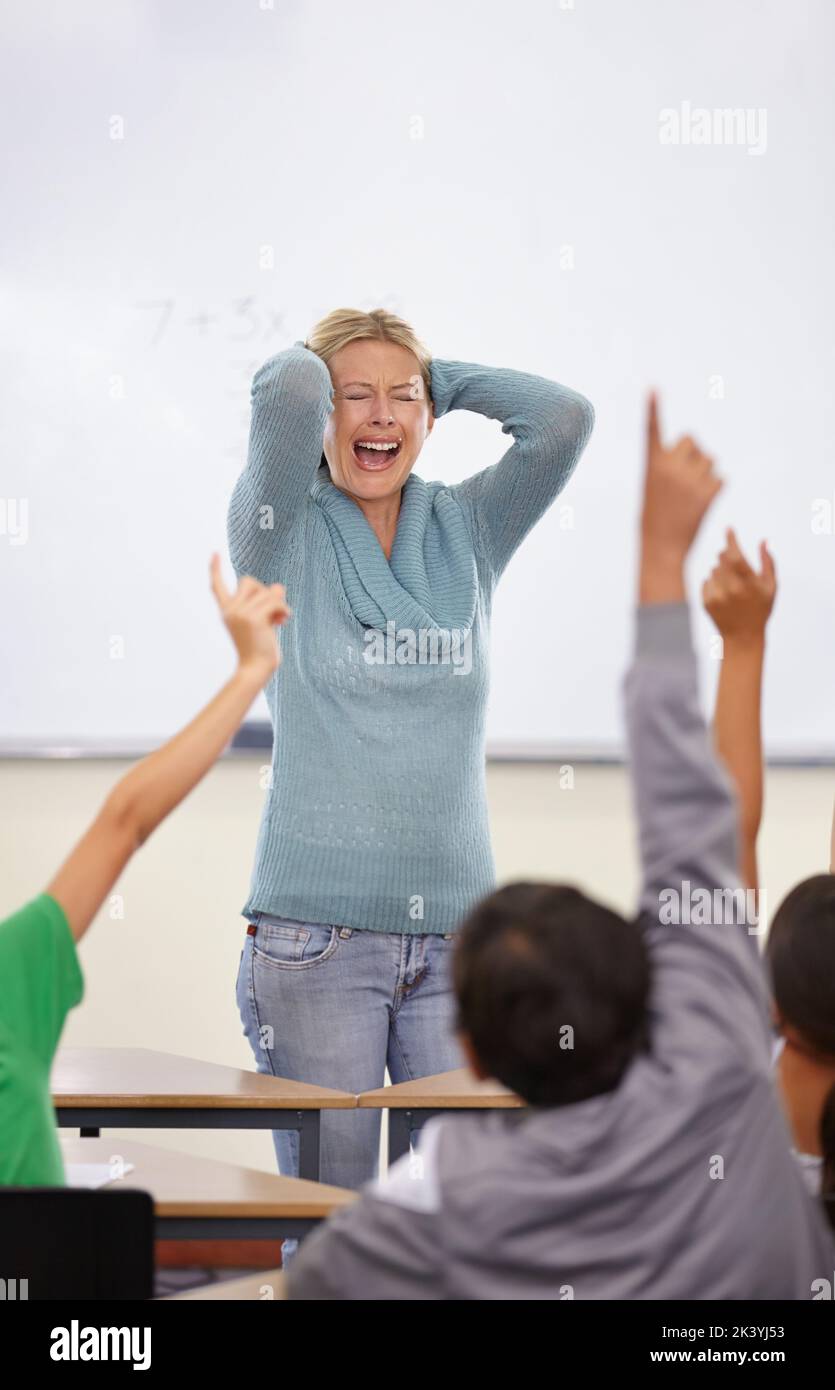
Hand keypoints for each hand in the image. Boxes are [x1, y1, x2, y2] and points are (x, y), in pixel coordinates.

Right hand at [209, 554, 290, 679]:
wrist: (255, 669)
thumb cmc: (260, 649)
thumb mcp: (263, 621)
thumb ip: (267, 602)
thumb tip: (278, 586)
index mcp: (227, 611)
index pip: (217, 586)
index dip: (216, 569)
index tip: (215, 553)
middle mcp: (230, 610)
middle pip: (249, 581)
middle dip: (264, 592)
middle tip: (272, 612)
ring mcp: (240, 614)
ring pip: (265, 592)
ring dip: (277, 604)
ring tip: (279, 620)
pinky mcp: (253, 618)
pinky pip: (275, 602)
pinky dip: (283, 611)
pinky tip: (283, 622)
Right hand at [641, 393, 722, 561]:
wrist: (661, 548)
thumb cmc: (654, 520)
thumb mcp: (653, 489)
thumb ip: (669, 468)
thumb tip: (700, 456)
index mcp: (652, 465)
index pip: (652, 431)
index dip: (653, 409)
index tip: (652, 388)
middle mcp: (670, 467)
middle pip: (692, 440)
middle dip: (693, 453)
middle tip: (685, 476)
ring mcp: (690, 479)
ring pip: (710, 460)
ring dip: (705, 472)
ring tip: (691, 495)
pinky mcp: (708, 492)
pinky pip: (720, 479)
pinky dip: (714, 489)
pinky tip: (701, 504)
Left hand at [702, 529, 776, 642]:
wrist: (742, 637)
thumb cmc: (760, 609)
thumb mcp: (771, 587)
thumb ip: (768, 563)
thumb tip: (763, 541)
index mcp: (750, 584)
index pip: (735, 556)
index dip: (731, 540)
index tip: (728, 529)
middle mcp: (732, 590)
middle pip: (722, 559)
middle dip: (727, 557)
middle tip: (735, 565)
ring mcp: (718, 596)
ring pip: (713, 570)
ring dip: (721, 572)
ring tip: (732, 587)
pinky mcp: (707, 602)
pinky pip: (706, 581)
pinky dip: (713, 583)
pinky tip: (723, 595)